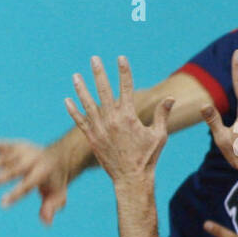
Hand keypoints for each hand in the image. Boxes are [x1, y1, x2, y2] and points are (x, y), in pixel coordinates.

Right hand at [0, 139, 71, 223]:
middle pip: (13, 170)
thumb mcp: (58, 196)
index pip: (27, 185)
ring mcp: (23, 151)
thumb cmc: (55, 182)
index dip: (15, 194)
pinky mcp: (15, 145)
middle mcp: (32, 160)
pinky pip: (0, 144)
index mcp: (42, 172)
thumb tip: (46, 221)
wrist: (60, 156)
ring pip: (3, 158)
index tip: (2, 204)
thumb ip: (52, 208)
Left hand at [65, 56, 172, 184]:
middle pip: (104, 91)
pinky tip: (67, 100)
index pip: (126, 88)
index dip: (123, 71)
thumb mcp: (159, 135)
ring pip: (88, 104)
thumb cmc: (148, 157)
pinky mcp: (92, 139)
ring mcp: (100, 130)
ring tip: (75, 75)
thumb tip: (170, 98)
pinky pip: (80, 122)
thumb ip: (163, 115)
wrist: (131, 179)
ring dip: (81, 89)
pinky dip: (73, 111)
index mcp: (129, 117)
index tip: (120, 58)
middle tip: (93, 59)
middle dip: (99, 73)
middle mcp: (112, 120)